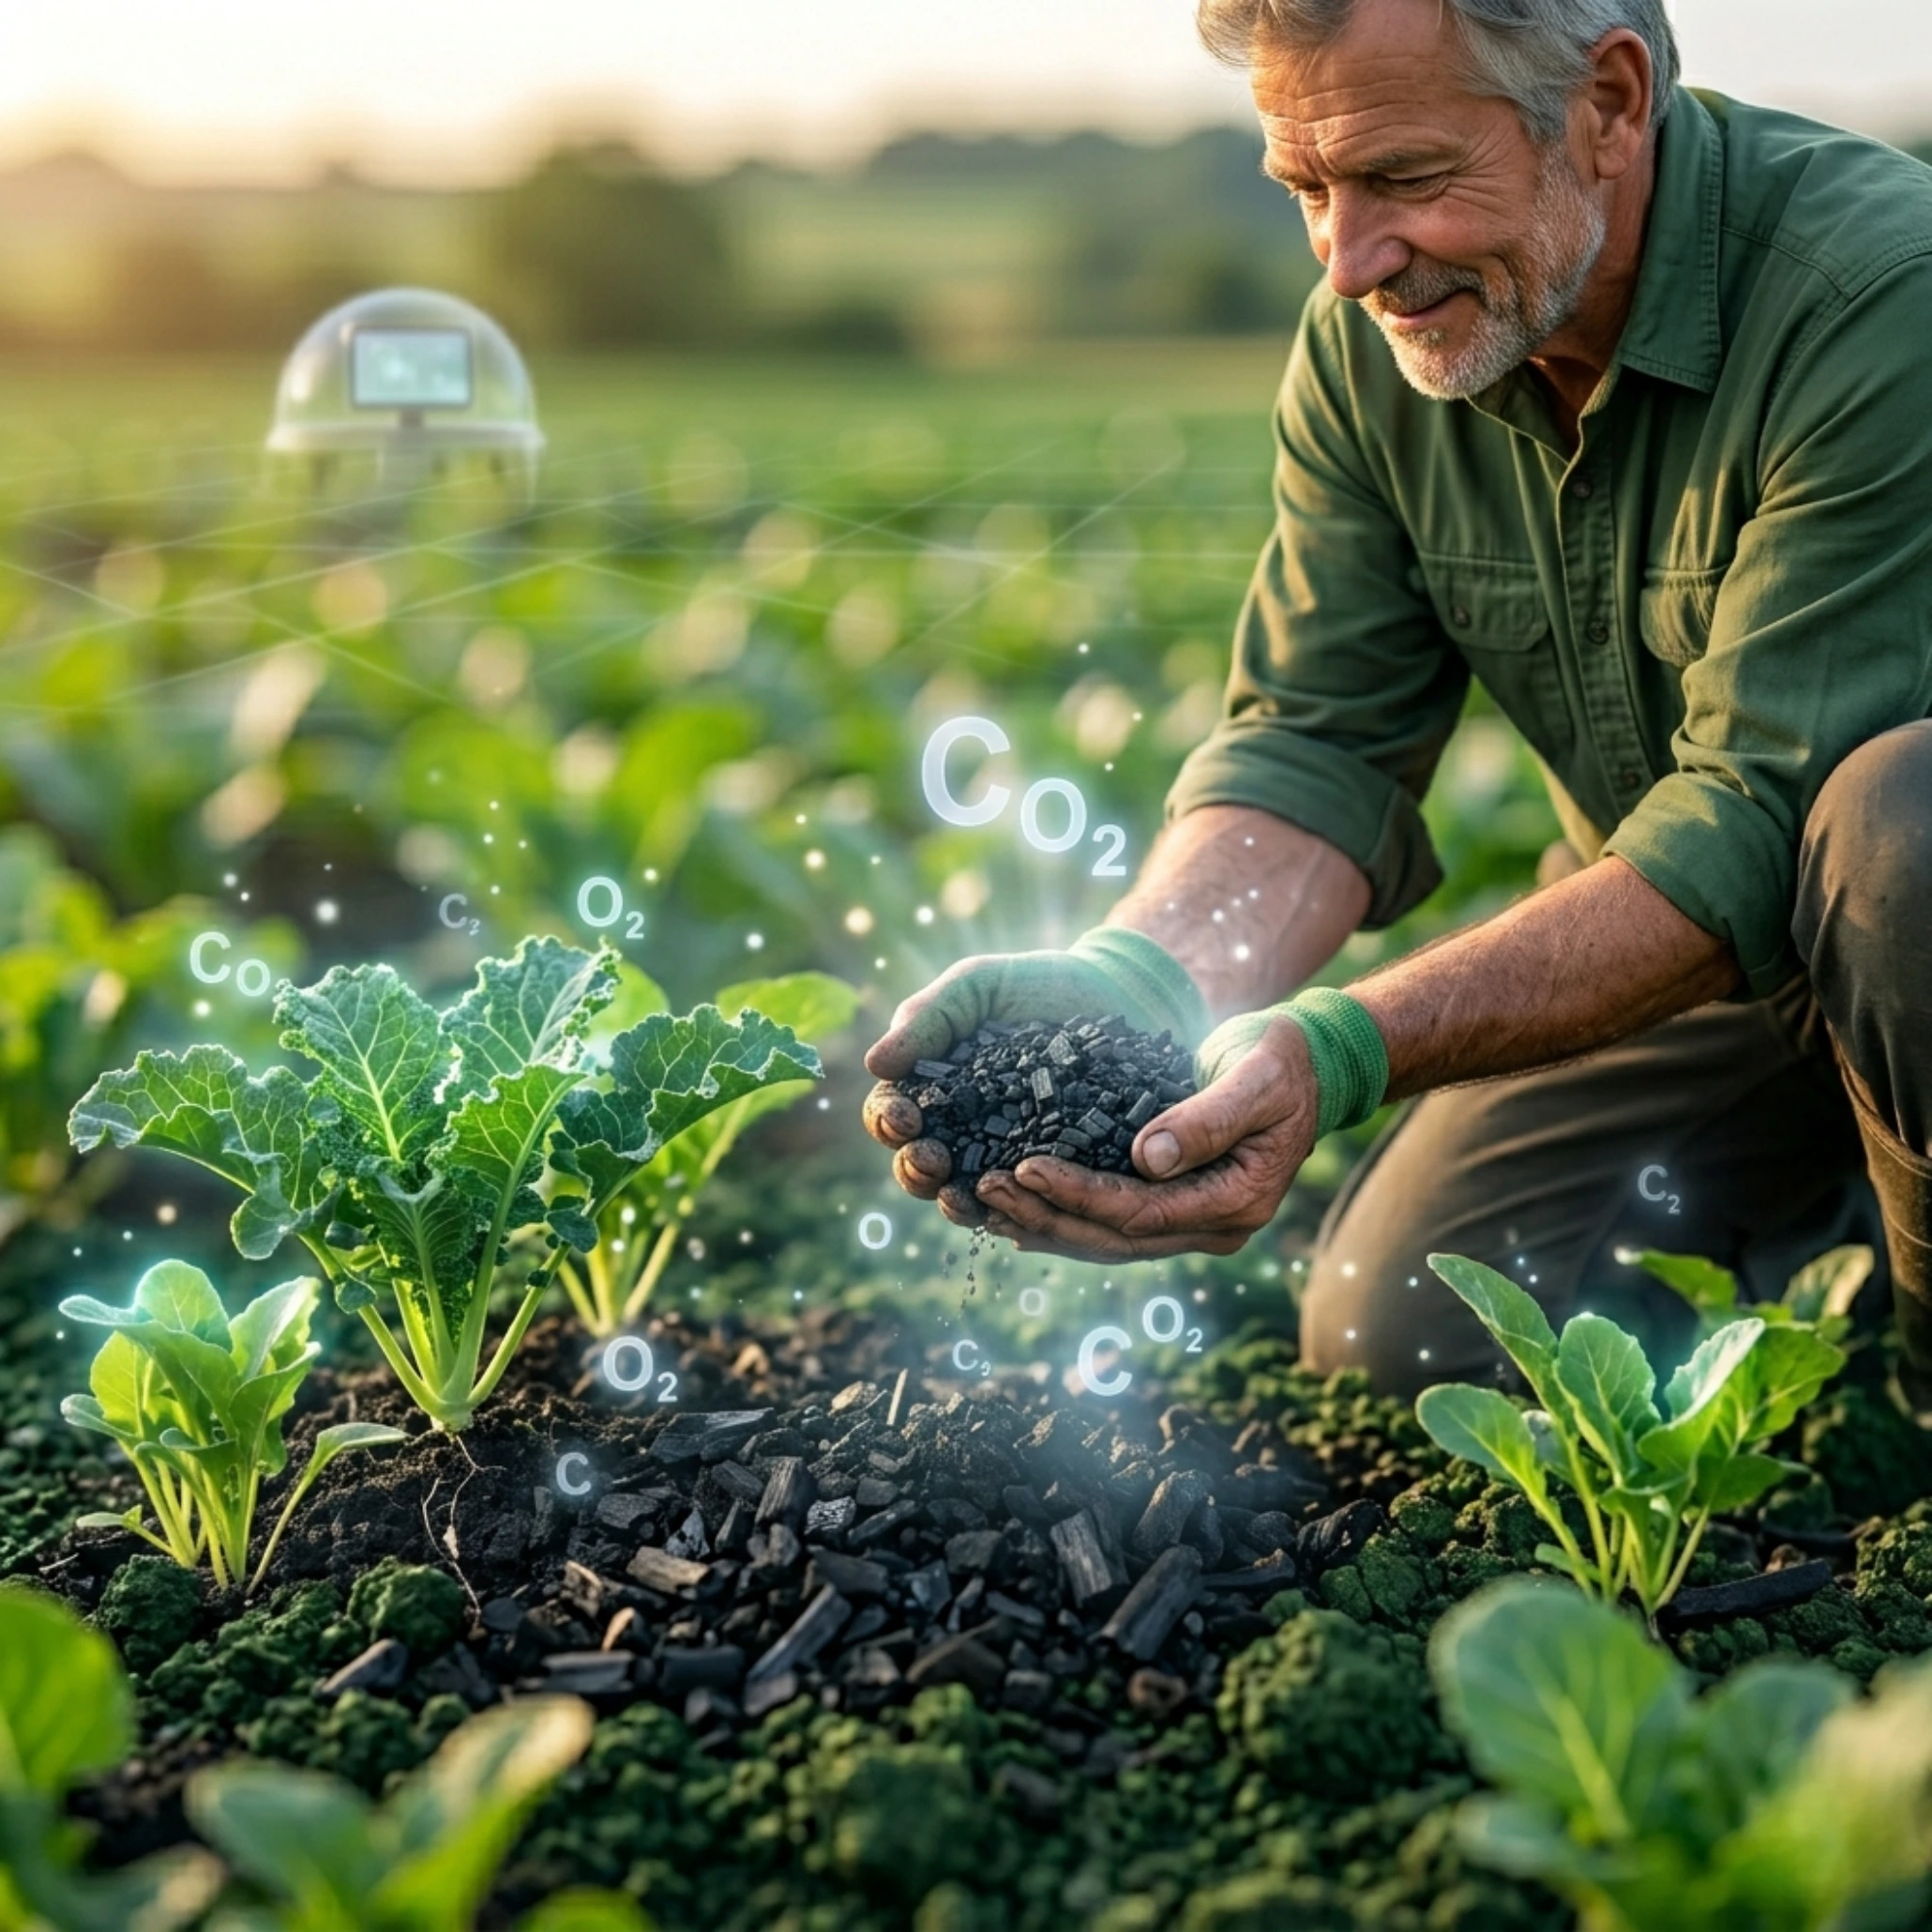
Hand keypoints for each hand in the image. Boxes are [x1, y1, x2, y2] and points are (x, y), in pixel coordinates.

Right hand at [861, 931, 1206, 1219]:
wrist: (1117, 993)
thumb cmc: (1036, 985)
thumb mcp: (977, 985)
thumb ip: (928, 1016)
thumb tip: (875, 1063)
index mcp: (932, 1089)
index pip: (891, 1115)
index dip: (887, 1120)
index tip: (902, 1116)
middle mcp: (961, 1131)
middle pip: (919, 1167)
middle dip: (915, 1169)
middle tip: (930, 1158)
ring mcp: (1007, 1156)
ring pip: (966, 1195)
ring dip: (954, 1202)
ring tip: (961, 1196)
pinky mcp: (1055, 1172)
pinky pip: (1027, 1203)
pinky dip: (1015, 1213)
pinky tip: (1014, 1212)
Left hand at [964, 1015, 1319, 1259]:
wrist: (1308, 1066)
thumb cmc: (1285, 1062)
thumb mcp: (1257, 1078)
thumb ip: (1208, 1119)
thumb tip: (1147, 1158)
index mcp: (1236, 1203)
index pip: (1140, 1213)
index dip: (1079, 1194)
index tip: (1025, 1166)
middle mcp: (1213, 1226)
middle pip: (1113, 1238)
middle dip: (1045, 1216)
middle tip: (984, 1191)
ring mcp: (1192, 1221)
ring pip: (1105, 1239)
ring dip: (1043, 1223)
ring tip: (984, 1204)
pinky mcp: (1173, 1204)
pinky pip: (1110, 1222)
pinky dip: (1062, 1216)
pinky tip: (1016, 1209)